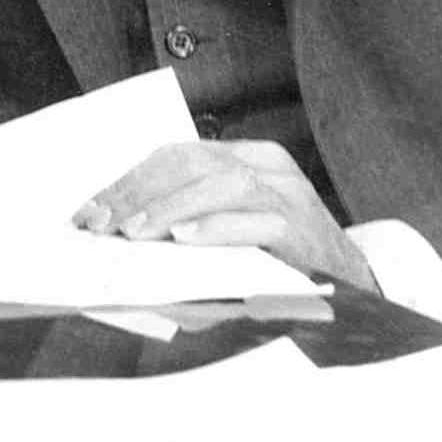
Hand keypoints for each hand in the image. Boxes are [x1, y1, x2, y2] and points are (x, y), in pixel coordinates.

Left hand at [75, 141, 375, 291]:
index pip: (176, 155)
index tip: (89, 211)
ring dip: (170, 208)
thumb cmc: (278, 260)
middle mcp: (268, 168)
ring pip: (222, 184)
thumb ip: (187, 218)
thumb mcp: (230, 228)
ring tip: (133, 232)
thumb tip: (116, 231)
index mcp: (246, 159)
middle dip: (137, 192)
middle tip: (101, 224)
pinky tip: (186, 239)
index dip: (128, 180)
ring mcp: (289, 196)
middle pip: (192, 162)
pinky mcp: (304, 231)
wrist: (353, 286)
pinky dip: (218, 228)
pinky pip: (258, 222)